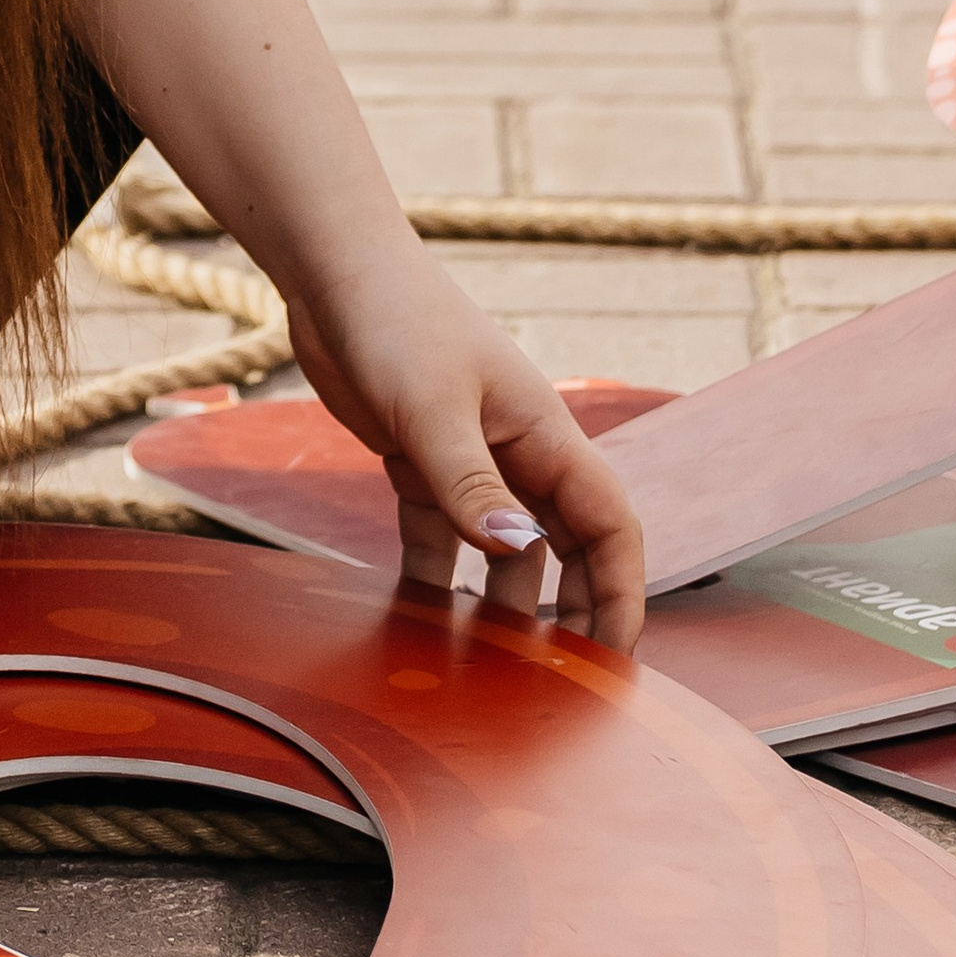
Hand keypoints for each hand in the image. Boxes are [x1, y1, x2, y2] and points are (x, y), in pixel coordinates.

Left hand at [281, 234, 645, 648]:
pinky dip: (438, 574)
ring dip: (502, 601)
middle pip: (567, 544)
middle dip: (573, 610)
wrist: (333, 271)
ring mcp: (469, 455)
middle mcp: (517, 449)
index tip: (617, 656)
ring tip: (492, 668)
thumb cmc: (395, 320)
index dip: (622, 589)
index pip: (610, 523)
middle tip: (562, 685)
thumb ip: (470, 483)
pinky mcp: (418, 457)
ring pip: (503, 545)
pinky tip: (423, 617)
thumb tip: (520, 551)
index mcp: (544, 433)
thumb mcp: (431, 407)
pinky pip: (440, 531)